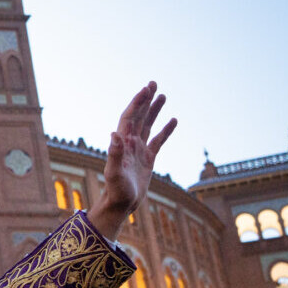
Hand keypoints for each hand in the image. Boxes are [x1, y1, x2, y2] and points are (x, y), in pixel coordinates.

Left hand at [87, 81, 176, 239]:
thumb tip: (114, 133)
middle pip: (138, 116)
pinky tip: (173, 120)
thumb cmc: (116, 190)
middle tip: (153, 83)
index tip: (146, 89)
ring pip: (148, 125)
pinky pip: (158, 141)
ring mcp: (139, 150)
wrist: (121, 204)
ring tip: (163, 95)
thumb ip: (114, 154)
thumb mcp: (114, 173)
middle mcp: (129, 143)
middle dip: (145, 100)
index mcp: (122, 143)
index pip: (130, 117)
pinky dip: (165, 130)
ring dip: (154, 110)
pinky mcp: (148, 159)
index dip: (137, 103)